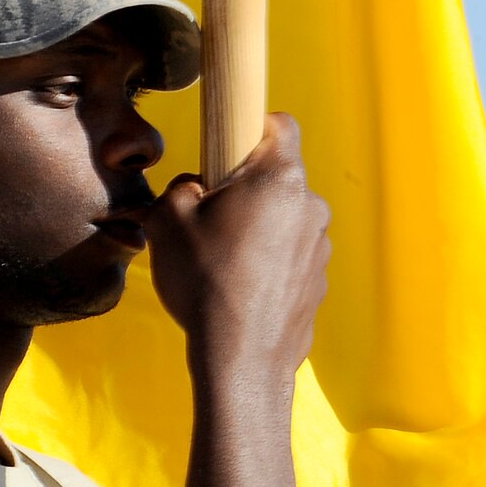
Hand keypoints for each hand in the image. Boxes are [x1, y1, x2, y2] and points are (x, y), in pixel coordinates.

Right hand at [139, 113, 329, 376]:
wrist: (240, 361)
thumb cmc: (205, 283)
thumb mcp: (166, 221)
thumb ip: (180, 188)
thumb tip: (194, 189)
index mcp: (279, 179)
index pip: (280, 125)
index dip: (252, 129)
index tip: (226, 151)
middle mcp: (310, 207)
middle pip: (279, 179)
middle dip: (247, 190)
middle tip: (210, 220)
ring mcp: (319, 249)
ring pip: (286, 221)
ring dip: (259, 231)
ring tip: (223, 265)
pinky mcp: (319, 284)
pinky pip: (291, 260)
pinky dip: (270, 267)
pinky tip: (241, 293)